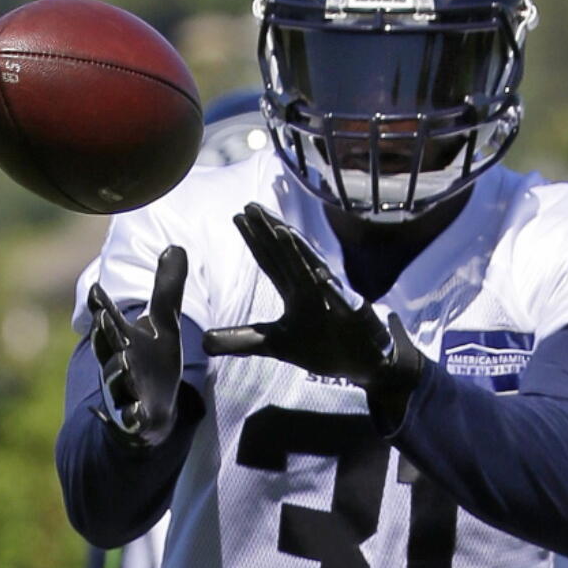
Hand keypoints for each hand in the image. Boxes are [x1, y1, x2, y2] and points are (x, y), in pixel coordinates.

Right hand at [87, 246, 186, 446]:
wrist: (149, 409)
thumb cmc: (152, 361)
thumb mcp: (164, 323)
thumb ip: (167, 288)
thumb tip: (175, 245)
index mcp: (121, 338)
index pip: (109, 317)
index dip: (102, 305)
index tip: (97, 289)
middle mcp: (117, 361)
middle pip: (108, 346)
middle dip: (105, 334)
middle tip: (103, 320)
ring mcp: (123, 391)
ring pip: (116, 381)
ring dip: (117, 372)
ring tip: (123, 362)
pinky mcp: (134, 417)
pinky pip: (130, 417)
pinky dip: (131, 415)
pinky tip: (136, 413)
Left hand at [202, 203, 422, 398]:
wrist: (365, 362)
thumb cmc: (322, 346)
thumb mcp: (276, 345)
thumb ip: (243, 340)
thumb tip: (202, 341)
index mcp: (295, 291)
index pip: (271, 260)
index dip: (255, 238)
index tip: (237, 215)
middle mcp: (314, 287)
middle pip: (289, 255)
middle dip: (271, 230)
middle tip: (251, 206)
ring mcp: (336, 299)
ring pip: (315, 271)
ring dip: (299, 251)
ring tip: (282, 230)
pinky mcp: (356, 317)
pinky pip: (344, 302)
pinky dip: (334, 291)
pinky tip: (323, 279)